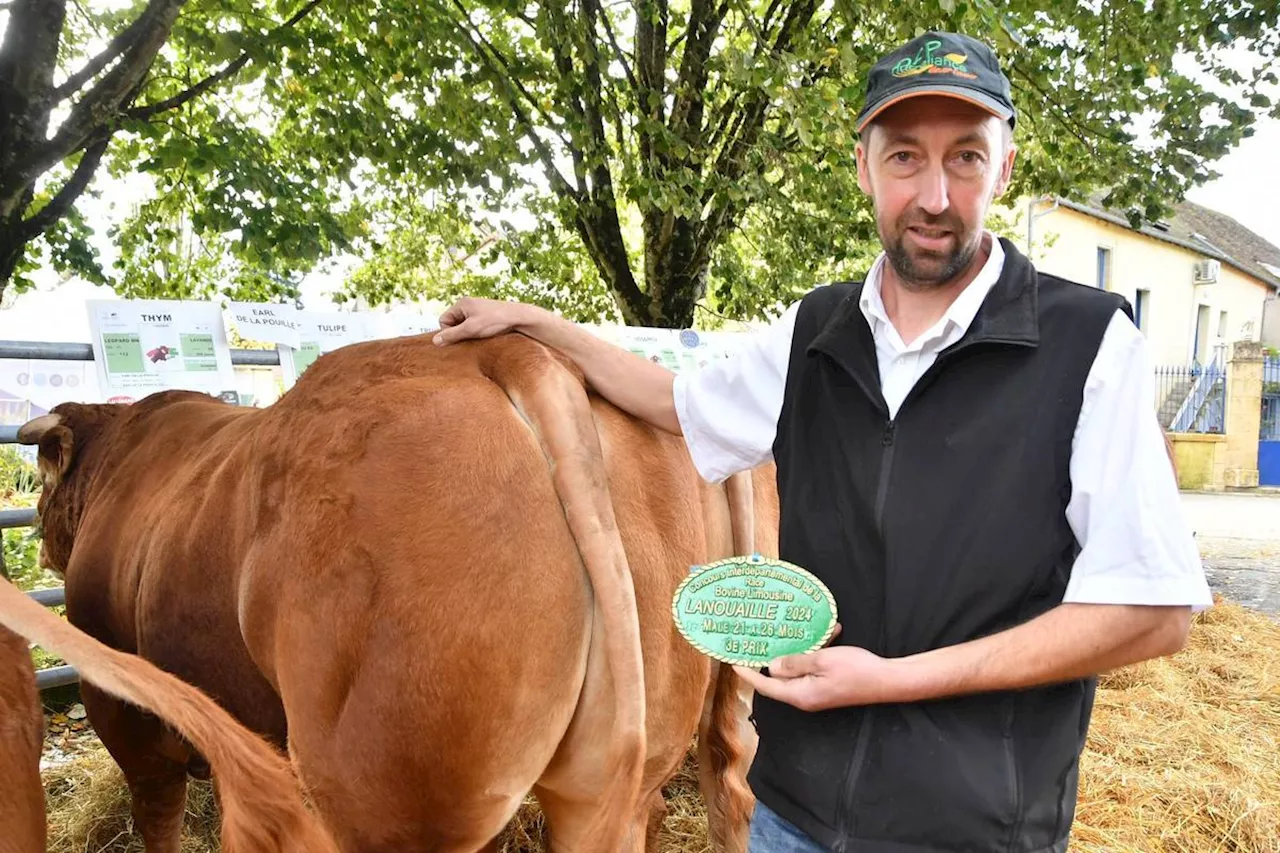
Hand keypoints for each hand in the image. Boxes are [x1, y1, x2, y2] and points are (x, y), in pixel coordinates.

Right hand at [433, 297, 540, 346]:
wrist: (519, 318)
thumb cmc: (496, 320)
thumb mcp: (471, 329)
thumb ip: (452, 335)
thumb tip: (434, 341)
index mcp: (461, 304)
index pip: (443, 320)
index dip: (448, 332)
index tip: (461, 337)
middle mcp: (468, 305)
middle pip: (452, 324)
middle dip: (459, 333)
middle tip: (470, 338)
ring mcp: (477, 311)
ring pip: (463, 327)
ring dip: (468, 335)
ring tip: (479, 337)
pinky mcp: (485, 317)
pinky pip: (473, 327)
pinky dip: (476, 334)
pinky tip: (485, 336)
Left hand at [733, 645, 908, 711]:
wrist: (888, 680)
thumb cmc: (856, 671)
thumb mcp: (822, 661)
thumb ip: (794, 664)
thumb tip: (771, 668)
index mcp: (800, 695)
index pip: (766, 686)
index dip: (749, 674)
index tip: (734, 663)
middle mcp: (806, 696)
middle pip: (780, 678)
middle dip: (771, 659)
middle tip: (758, 640)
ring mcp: (818, 692)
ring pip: (799, 669)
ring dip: (799, 650)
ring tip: (795, 630)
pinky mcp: (829, 685)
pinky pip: (814, 667)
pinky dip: (817, 652)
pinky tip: (829, 633)